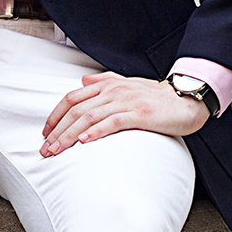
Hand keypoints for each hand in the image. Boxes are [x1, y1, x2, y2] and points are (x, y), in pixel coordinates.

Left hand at [40, 71, 208, 156]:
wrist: (186, 100)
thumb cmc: (156, 97)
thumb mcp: (128, 85)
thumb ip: (105, 82)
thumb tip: (83, 81)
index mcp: (108, 85)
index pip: (73, 98)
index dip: (56, 115)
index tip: (45, 133)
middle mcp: (113, 91)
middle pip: (77, 110)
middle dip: (58, 131)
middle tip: (46, 150)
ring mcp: (126, 101)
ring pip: (90, 117)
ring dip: (70, 136)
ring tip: (57, 150)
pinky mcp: (140, 113)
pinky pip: (113, 122)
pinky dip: (96, 132)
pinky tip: (84, 142)